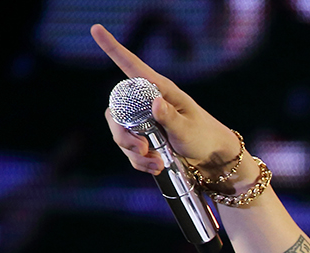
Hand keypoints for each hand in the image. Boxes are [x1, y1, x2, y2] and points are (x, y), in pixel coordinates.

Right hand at [91, 24, 241, 177]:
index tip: (96, 29)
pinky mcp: (143, 138)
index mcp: (160, 90)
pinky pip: (129, 149)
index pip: (132, 67)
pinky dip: (139, 162)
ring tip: (156, 163)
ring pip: (120, 132)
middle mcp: (147, 102)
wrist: (213, 159)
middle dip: (123, 134)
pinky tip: (155, 167)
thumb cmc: (205, 138)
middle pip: (116, 111)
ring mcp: (143, 121)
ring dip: (133, 152)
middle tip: (142, 149)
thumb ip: (171, 117)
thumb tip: (155, 102)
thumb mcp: (189, 129)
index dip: (113, 48)